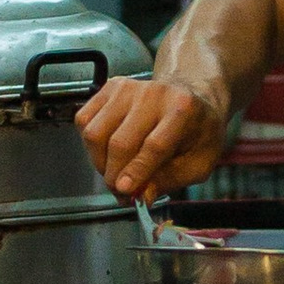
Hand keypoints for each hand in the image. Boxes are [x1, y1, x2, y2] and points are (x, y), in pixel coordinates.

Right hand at [78, 71, 228, 200]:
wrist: (190, 96)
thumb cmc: (197, 132)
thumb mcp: (198, 163)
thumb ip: (170, 180)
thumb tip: (141, 195)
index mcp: (183, 109)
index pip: (154, 145)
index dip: (136, 171)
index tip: (125, 191)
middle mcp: (154, 94)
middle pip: (120, 142)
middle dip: (115, 175)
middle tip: (120, 192)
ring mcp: (128, 88)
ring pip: (95, 133)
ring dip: (100, 162)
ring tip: (116, 171)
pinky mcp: (109, 88)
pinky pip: (84, 121)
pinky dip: (91, 145)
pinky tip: (108, 151)